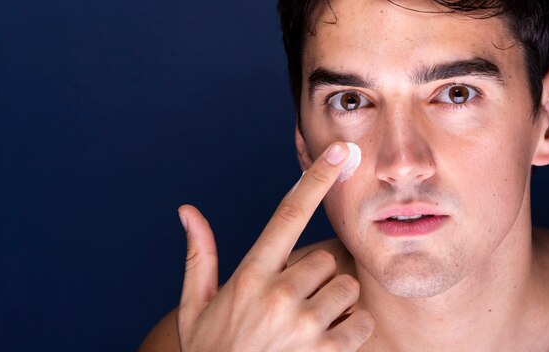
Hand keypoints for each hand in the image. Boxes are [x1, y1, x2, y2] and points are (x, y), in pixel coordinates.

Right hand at [177, 142, 373, 351]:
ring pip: (347, 288)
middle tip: (294, 301)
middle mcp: (278, 294)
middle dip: (317, 277)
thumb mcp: (196, 306)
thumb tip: (188, 211)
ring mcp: (304, 325)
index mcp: (249, 275)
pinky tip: (323, 342)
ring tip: (307, 324)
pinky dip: (350, 330)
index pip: (287, 214)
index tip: (338, 153)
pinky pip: (360, 322)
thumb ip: (199, 256)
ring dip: (335, 303)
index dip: (315, 179)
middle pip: (326, 258)